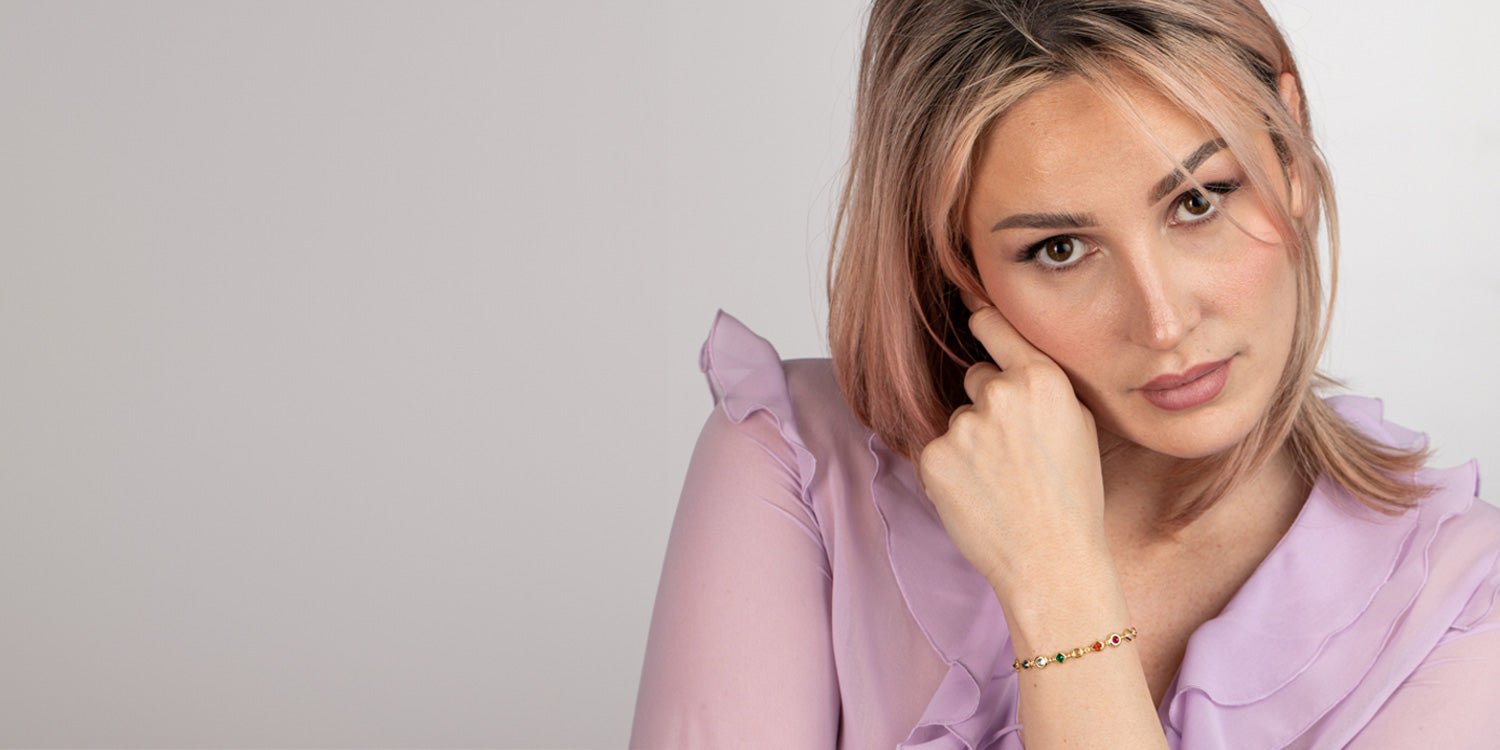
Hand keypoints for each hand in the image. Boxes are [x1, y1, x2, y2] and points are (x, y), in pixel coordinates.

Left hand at [917, 292, 1110, 599]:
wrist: (1052, 561)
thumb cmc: (1073, 500)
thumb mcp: (1078, 427)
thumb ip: (1043, 390)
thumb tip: (1009, 369)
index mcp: (1042, 380)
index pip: (999, 331)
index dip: (984, 318)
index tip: (968, 300)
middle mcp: (999, 393)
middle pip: (979, 381)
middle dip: (989, 409)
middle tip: (1017, 456)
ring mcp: (963, 425)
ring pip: (958, 420)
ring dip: (970, 444)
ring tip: (1001, 484)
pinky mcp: (934, 457)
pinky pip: (937, 451)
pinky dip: (950, 471)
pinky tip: (979, 496)